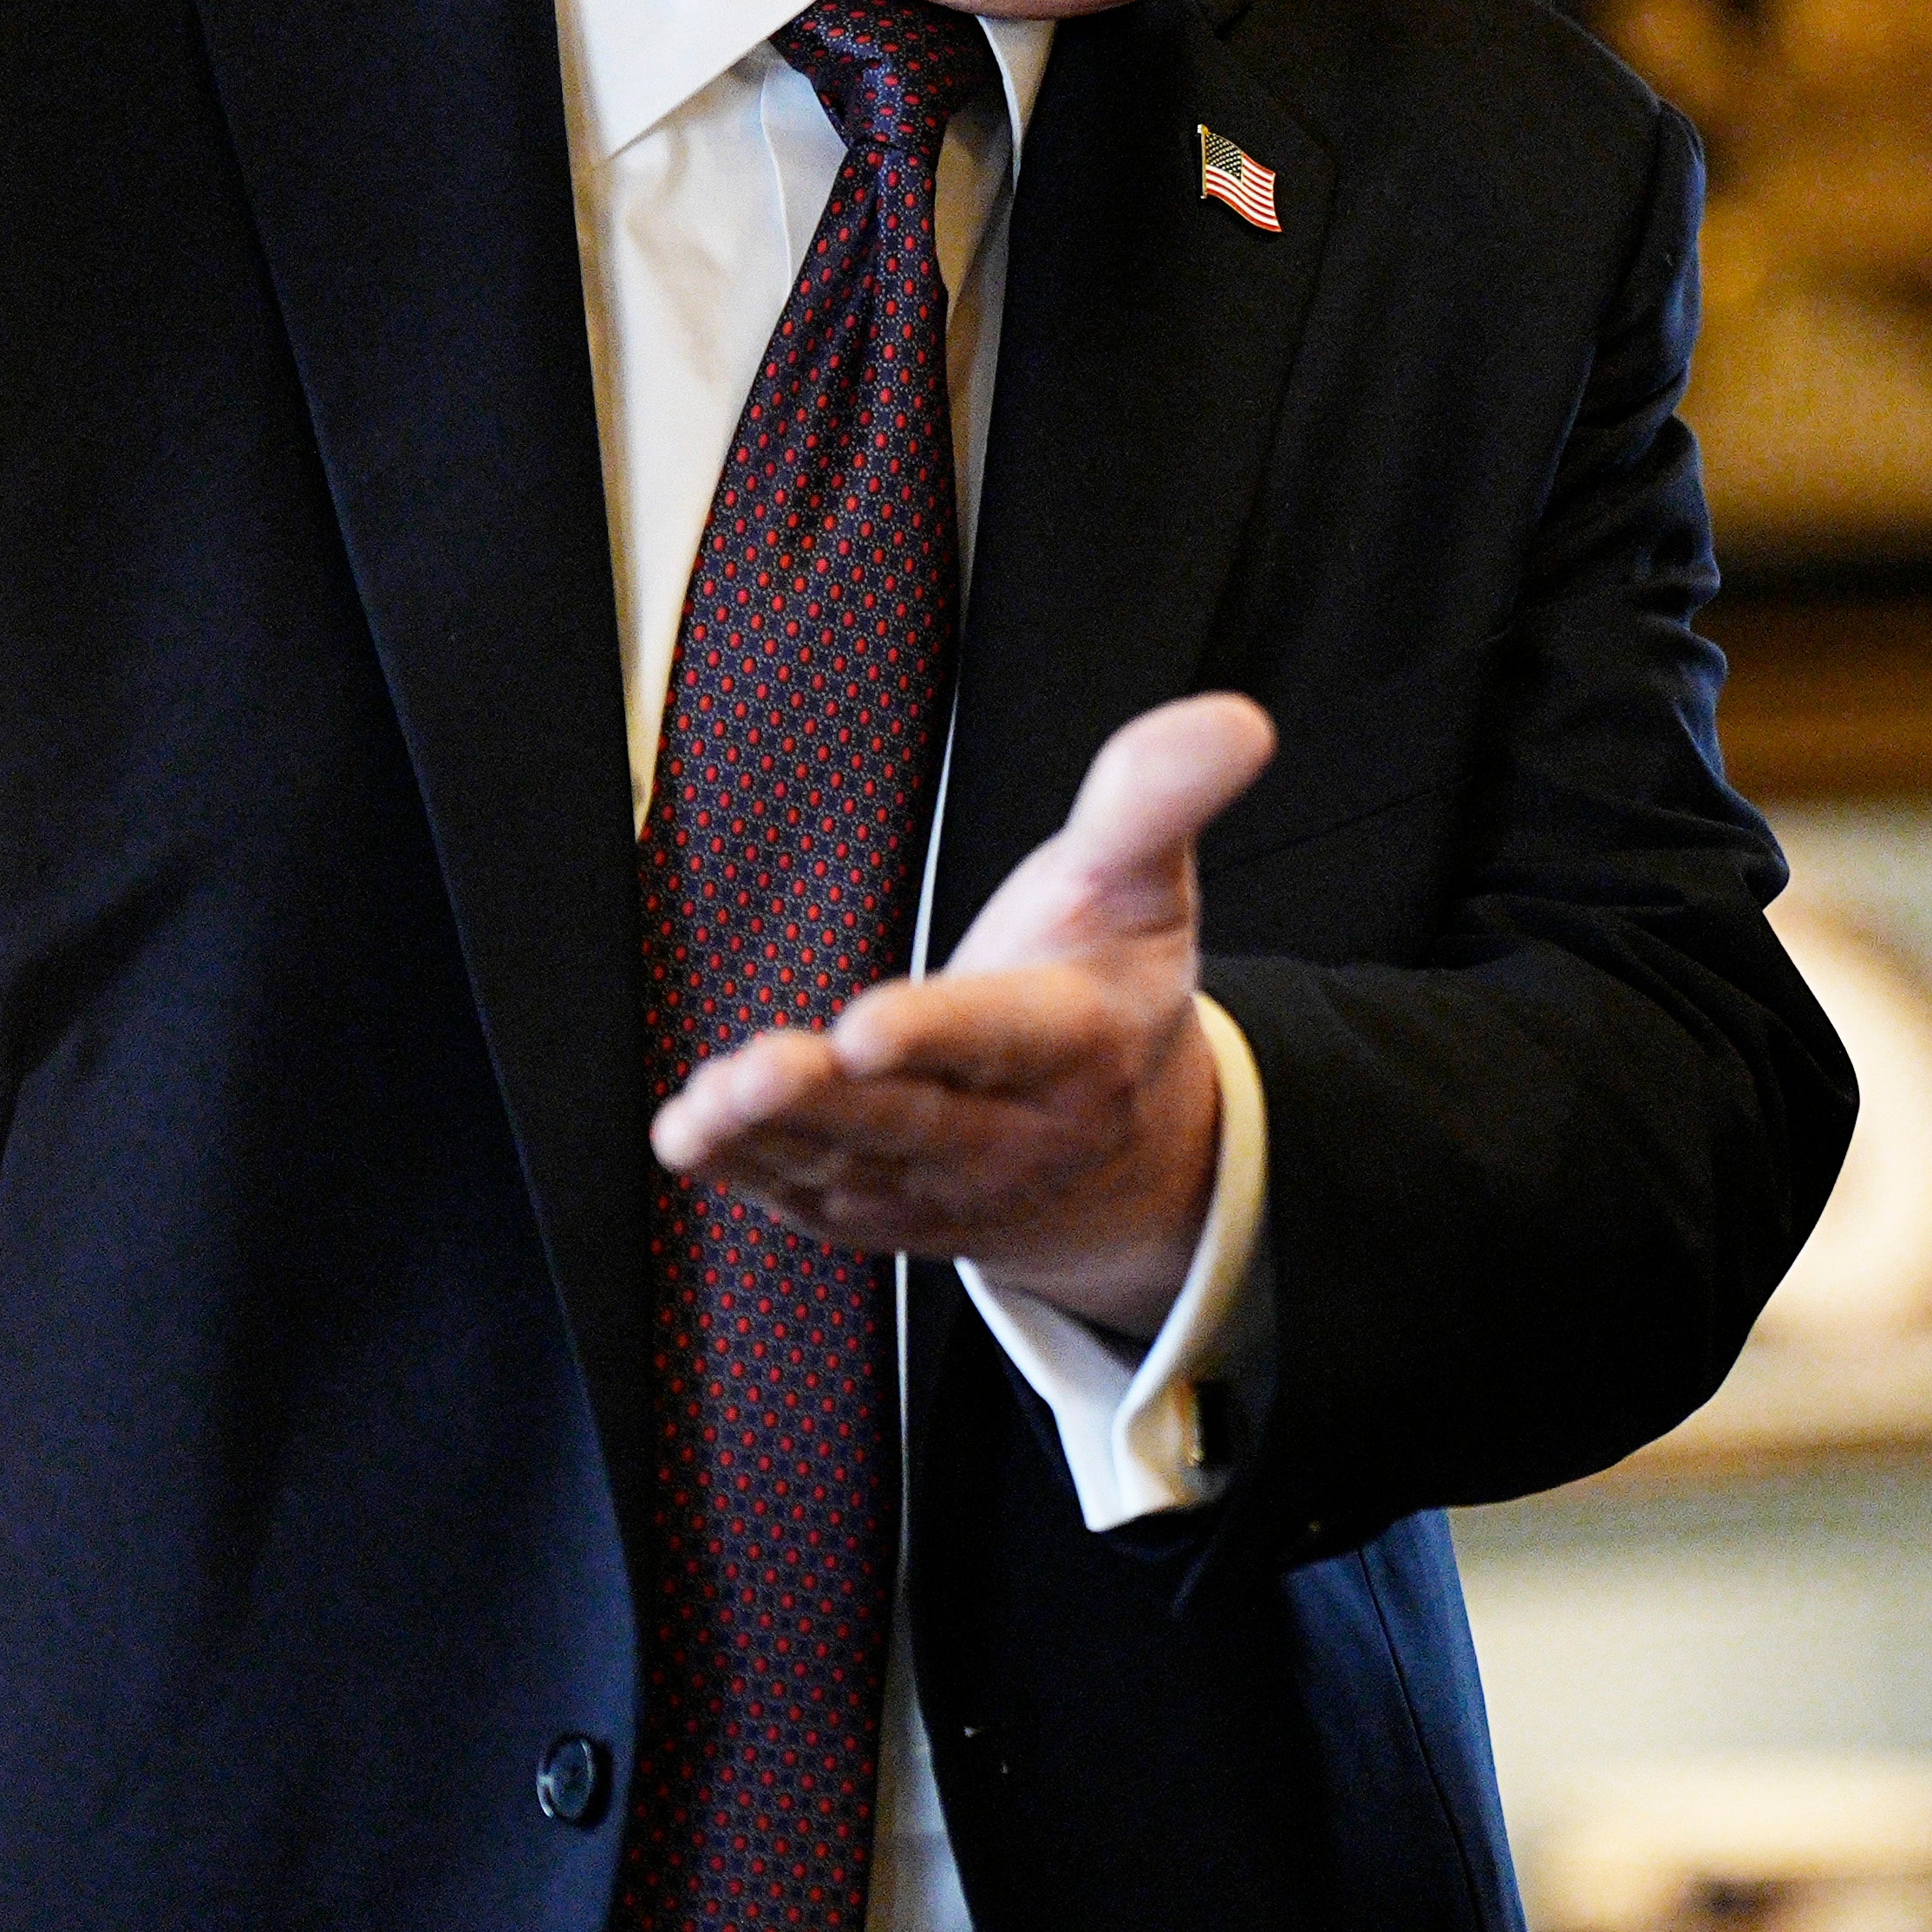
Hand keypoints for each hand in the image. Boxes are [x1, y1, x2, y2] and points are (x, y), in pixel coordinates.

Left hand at [649, 692, 1266, 1337]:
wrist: (1122, 1154)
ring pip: (851, 1167)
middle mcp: (1014, 1131)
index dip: (940, 1033)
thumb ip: (1158, 798)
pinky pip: (810, 1199)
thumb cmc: (1110, 984)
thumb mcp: (1142, 884)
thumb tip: (1240, 716)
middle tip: (754, 1071)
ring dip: (772, 1142)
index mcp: (1081, 1041)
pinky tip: (691, 1134)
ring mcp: (943, 1187)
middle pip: (913, 1120)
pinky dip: (748, 1173)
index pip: (1007, 1036)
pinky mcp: (882, 1215)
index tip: (865, 1024)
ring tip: (702, 1110)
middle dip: (830, 1100)